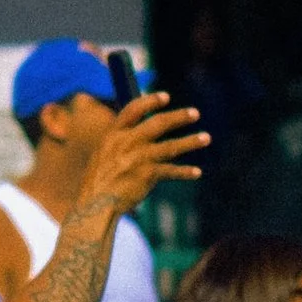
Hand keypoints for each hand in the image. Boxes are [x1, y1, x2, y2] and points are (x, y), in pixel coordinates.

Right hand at [85, 87, 205, 213]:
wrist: (95, 205)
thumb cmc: (99, 182)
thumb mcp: (104, 155)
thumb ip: (122, 142)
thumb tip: (144, 130)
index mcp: (113, 135)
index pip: (134, 110)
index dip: (151, 101)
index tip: (166, 97)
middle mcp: (127, 143)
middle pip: (157, 123)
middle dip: (178, 117)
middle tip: (195, 113)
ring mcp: (138, 159)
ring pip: (171, 146)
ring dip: (191, 142)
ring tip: (206, 138)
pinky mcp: (147, 175)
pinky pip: (172, 171)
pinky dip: (185, 172)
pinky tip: (197, 172)